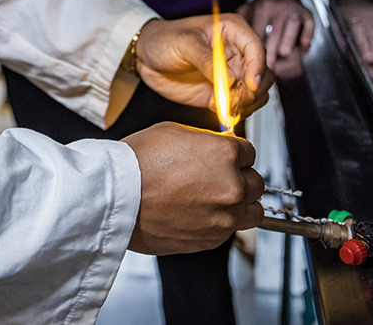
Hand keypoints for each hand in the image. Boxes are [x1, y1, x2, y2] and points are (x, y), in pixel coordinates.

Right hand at [122, 122, 264, 254]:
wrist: (117, 198)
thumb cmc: (137, 162)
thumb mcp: (174, 132)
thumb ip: (205, 141)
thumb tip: (217, 147)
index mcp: (225, 154)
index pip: (249, 152)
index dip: (234, 154)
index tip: (222, 158)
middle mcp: (232, 186)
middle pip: (256, 183)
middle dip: (240, 178)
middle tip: (216, 178)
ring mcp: (224, 216)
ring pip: (253, 211)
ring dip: (240, 204)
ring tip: (214, 200)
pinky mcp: (212, 239)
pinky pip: (230, 230)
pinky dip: (220, 223)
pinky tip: (197, 214)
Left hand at [134, 15, 268, 118]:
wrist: (145, 55)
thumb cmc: (164, 38)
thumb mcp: (184, 43)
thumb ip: (207, 61)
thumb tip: (231, 79)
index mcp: (232, 31)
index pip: (256, 48)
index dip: (258, 67)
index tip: (250, 84)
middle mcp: (237, 53)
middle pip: (263, 74)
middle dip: (254, 90)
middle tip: (235, 98)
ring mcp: (231, 74)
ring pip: (256, 93)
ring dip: (247, 103)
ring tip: (225, 106)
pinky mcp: (221, 93)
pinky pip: (240, 105)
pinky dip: (236, 112)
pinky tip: (220, 111)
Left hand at [240, 0, 314, 80]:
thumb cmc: (262, 8)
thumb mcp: (246, 10)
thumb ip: (241, 25)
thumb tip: (238, 51)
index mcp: (261, 7)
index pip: (257, 31)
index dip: (256, 49)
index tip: (254, 62)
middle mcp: (278, 8)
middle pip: (274, 32)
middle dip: (271, 51)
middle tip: (268, 66)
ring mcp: (293, 10)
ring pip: (292, 26)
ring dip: (288, 42)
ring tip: (283, 54)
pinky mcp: (307, 14)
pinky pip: (309, 25)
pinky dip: (306, 35)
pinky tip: (302, 46)